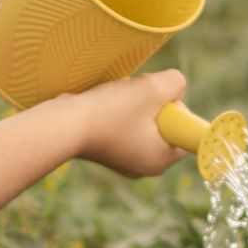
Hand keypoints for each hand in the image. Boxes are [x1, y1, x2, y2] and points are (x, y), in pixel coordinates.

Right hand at [75, 69, 189, 178]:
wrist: (62, 124)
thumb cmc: (108, 111)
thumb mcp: (153, 88)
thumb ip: (176, 83)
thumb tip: (174, 87)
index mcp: (160, 159)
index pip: (186, 131)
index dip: (175, 107)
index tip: (156, 100)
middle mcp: (144, 164)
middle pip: (165, 122)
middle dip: (153, 100)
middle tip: (136, 94)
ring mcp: (124, 157)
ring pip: (143, 118)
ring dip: (134, 99)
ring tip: (116, 97)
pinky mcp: (106, 147)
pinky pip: (124, 122)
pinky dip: (118, 107)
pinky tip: (104, 103)